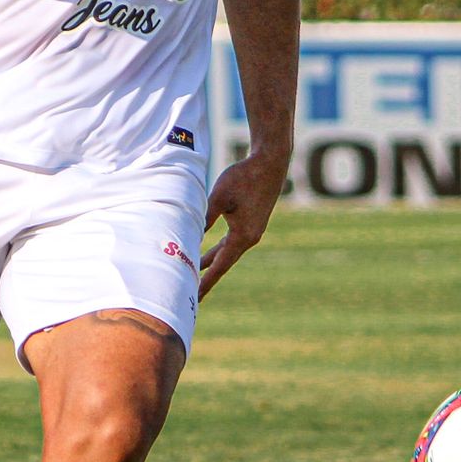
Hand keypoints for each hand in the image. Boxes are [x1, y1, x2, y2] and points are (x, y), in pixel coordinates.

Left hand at [198, 150, 290, 299]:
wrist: (269, 164)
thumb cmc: (243, 178)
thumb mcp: (219, 198)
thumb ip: (204, 218)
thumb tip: (190, 236)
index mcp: (243, 236)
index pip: (220, 265)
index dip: (206, 281)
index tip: (196, 297)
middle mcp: (250, 238)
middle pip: (224, 263)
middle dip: (207, 277)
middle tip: (192, 293)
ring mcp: (252, 231)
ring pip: (227, 252)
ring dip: (212, 262)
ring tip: (195, 274)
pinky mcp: (252, 222)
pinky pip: (231, 242)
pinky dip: (219, 249)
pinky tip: (209, 252)